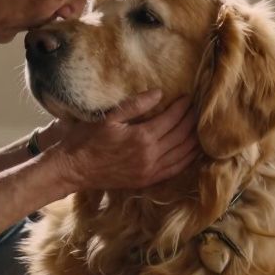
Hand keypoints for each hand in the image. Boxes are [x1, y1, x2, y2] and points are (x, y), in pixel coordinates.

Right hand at [49, 90, 200, 192]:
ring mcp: (150, 170)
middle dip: (191, 121)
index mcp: (142, 137)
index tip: (189, 97)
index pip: (172, 119)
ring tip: (200, 127)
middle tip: (197, 109)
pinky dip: (187, 159)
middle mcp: (151, 155)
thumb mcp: (109, 117)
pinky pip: (175, 170)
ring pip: (183, 153)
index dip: (183, 107)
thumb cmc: (87, 140)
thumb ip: (135, 105)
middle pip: (181, 135)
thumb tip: (159, 94)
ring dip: (194, 140)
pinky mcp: (147, 180)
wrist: (74, 169)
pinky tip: (193, 151)